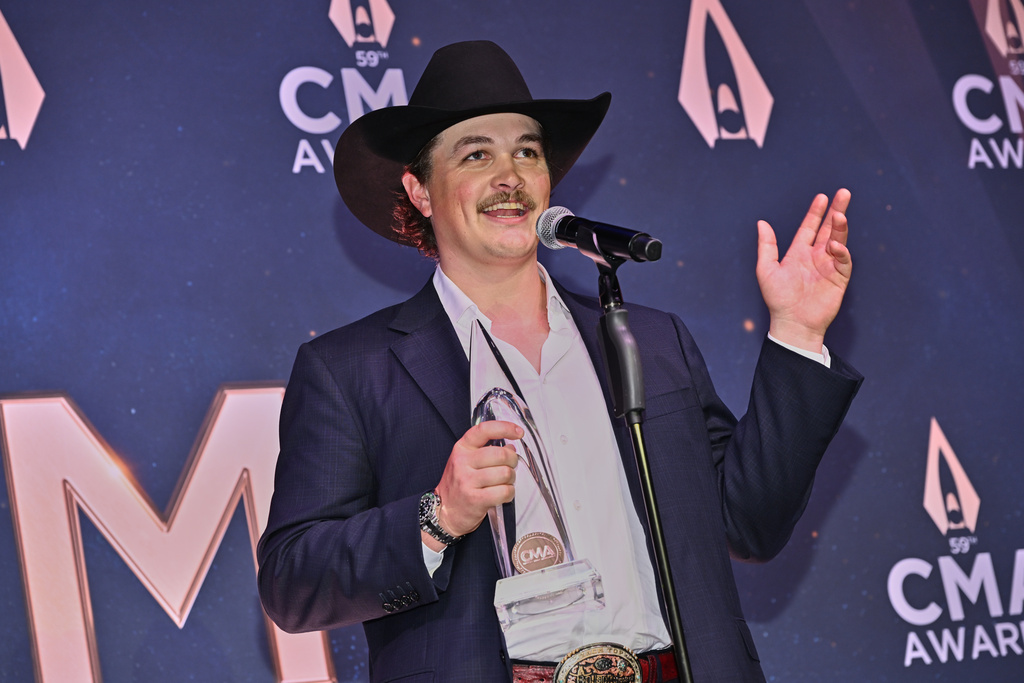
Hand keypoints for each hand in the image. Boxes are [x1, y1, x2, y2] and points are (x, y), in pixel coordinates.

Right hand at [427, 421, 520, 548]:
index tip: (518, 432)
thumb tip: (511, 448)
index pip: (484, 430)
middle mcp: (462, 462)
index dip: (504, 428)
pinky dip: (509, 493)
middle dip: (512, 461)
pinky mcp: (475, 499)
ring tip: (503, 483)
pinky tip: (502, 493)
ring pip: (505, 473)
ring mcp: (467, 481)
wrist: (444, 511)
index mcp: (462, 448)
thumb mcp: (467, 461)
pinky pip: (504, 491)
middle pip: (501, 454)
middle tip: (510, 467)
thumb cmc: (459, 485)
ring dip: (511, 479)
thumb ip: (487, 451)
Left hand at [756, 189, 851, 352]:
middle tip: (844, 193)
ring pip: (838, 240)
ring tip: (840, 214)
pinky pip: (844, 260)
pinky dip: (841, 251)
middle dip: (836, 211)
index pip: (809, 227)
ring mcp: (828, 266)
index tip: (822, 197)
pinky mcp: (839, 278)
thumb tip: (761, 223)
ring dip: (840, 227)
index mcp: (798, 253)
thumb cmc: (777, 299)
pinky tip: (834, 245)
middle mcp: (815, 257)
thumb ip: (766, 246)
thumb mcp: (766, 269)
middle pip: (828, 229)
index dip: (816, 212)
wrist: (792, 323)